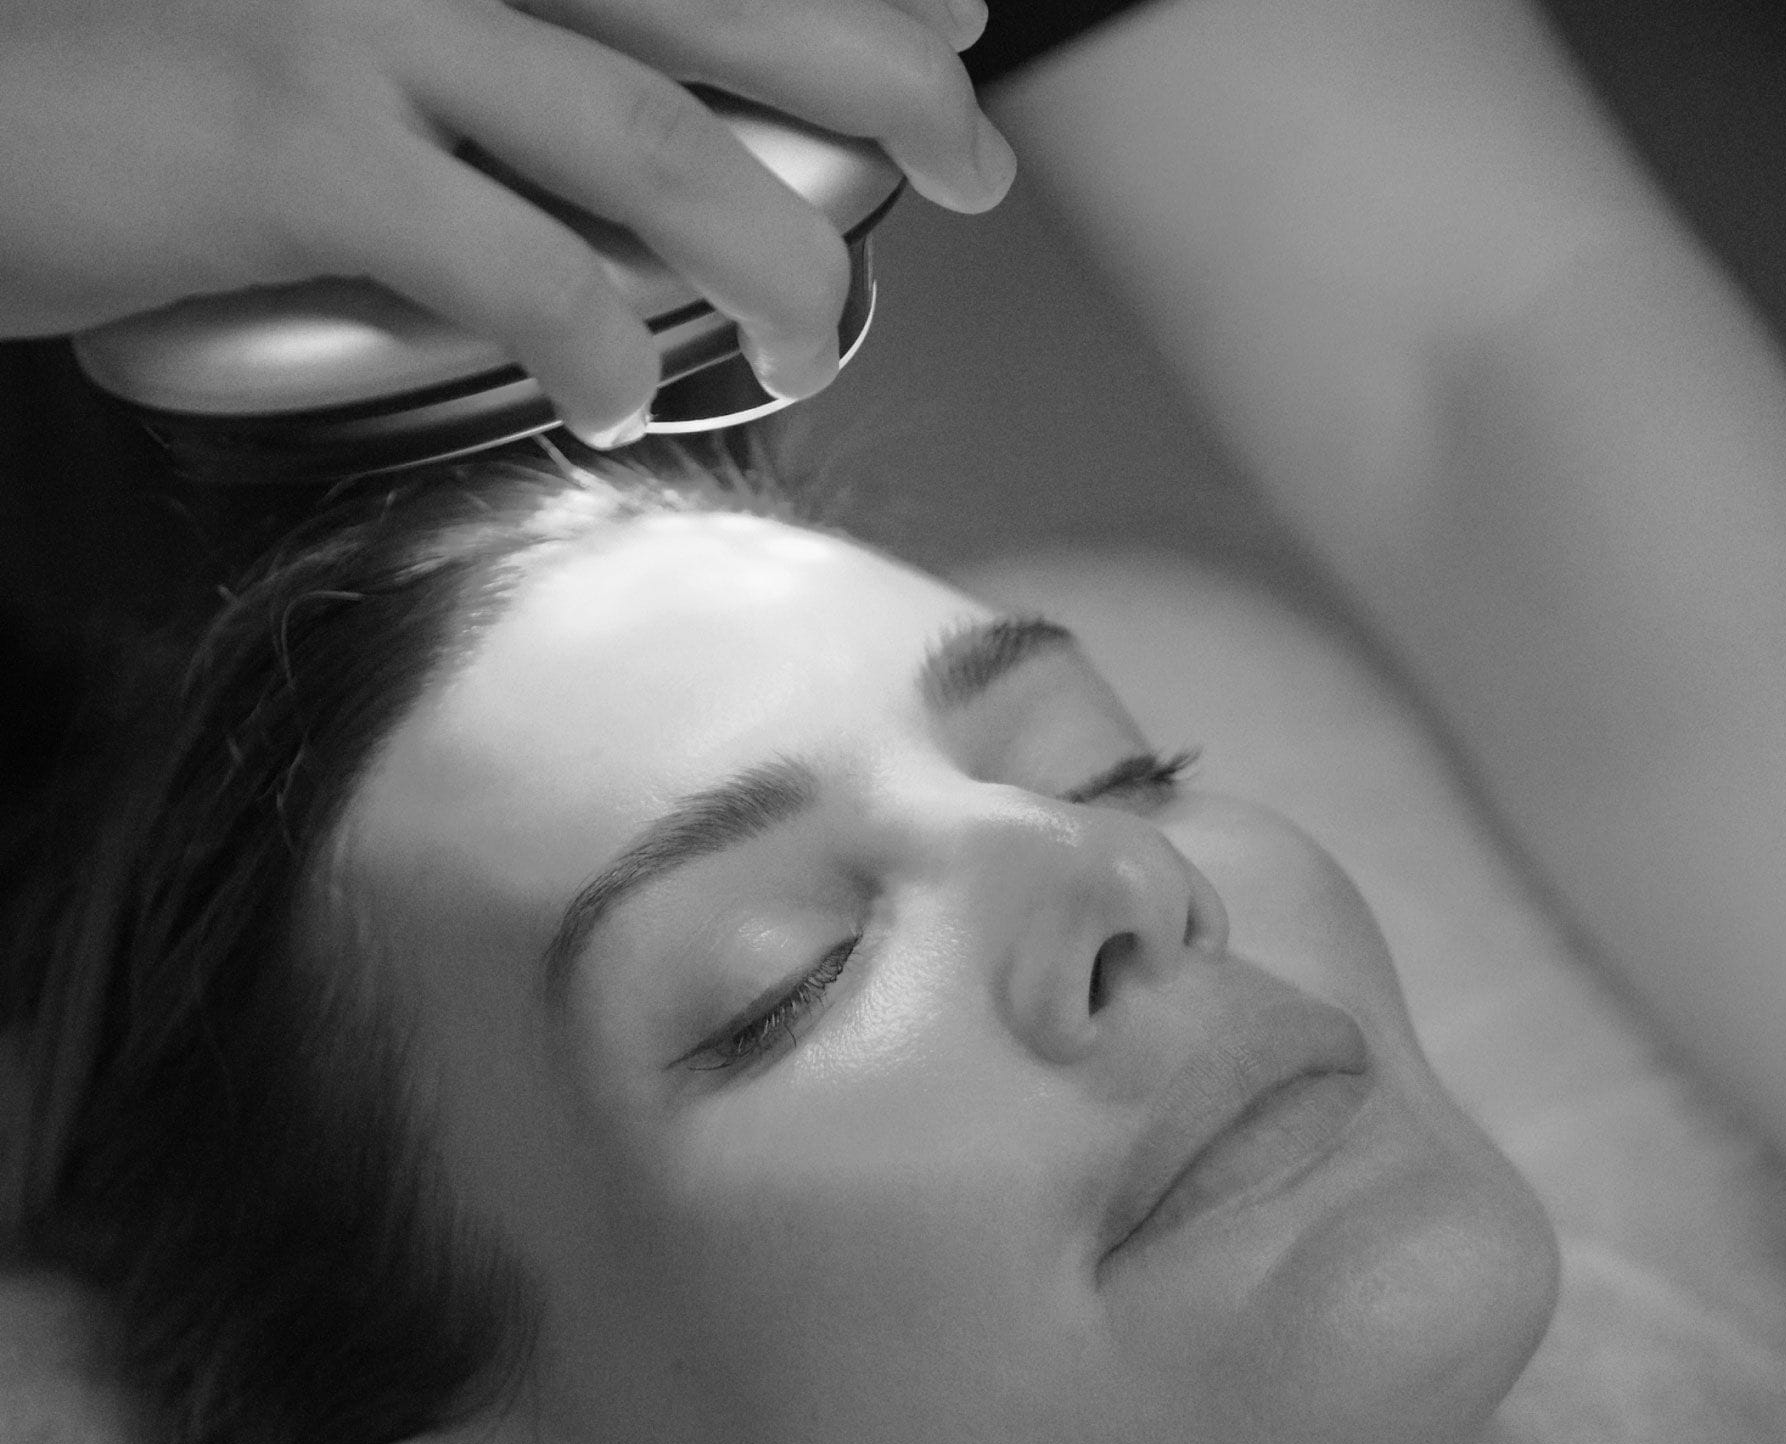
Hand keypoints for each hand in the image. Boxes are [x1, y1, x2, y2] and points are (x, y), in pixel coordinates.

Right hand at [0, 0, 1013, 443]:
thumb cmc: (140, 61)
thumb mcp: (346, 24)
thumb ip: (492, 56)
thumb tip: (634, 125)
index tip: (956, 25)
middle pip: (726, 3)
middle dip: (886, 86)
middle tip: (977, 164)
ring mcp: (367, 22)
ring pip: (658, 139)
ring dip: (776, 254)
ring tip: (819, 334)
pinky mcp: (301, 145)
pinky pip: (519, 265)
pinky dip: (596, 345)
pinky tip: (617, 395)